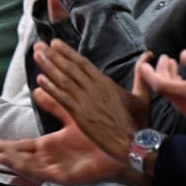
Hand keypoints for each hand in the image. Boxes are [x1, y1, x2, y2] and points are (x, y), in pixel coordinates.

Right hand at [0, 87, 132, 185]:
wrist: (127, 147)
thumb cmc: (106, 134)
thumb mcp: (75, 115)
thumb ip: (57, 103)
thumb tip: (38, 88)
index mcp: (57, 144)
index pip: (28, 145)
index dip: (11, 144)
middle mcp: (56, 157)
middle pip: (25, 157)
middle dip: (7, 153)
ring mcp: (60, 167)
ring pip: (31, 165)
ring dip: (14, 160)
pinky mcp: (67, 176)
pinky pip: (44, 173)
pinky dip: (28, 168)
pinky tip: (16, 163)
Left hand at [33, 40, 148, 164]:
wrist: (133, 142)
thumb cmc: (138, 122)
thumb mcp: (141, 95)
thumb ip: (141, 74)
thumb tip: (149, 55)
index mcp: (106, 83)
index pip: (83, 63)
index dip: (67, 52)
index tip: (55, 43)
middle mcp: (94, 88)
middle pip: (70, 68)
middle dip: (53, 55)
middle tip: (38, 45)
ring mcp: (86, 101)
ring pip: (63, 80)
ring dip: (48, 67)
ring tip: (37, 55)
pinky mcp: (80, 115)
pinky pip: (62, 98)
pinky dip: (50, 88)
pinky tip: (39, 80)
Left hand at [136, 49, 185, 131]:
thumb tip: (182, 54)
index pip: (161, 86)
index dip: (149, 74)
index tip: (144, 64)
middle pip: (166, 91)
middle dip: (161, 73)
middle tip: (166, 58)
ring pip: (174, 97)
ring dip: (171, 81)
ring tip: (174, 65)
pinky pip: (182, 103)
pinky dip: (179, 90)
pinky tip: (185, 80)